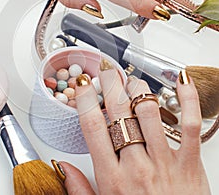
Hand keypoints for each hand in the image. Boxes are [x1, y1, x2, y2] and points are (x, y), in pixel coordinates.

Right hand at [57, 69, 210, 193]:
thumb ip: (80, 189)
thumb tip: (63, 167)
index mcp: (112, 177)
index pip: (93, 126)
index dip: (85, 100)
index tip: (83, 85)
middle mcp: (137, 166)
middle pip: (119, 111)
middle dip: (110, 83)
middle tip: (106, 71)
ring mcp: (165, 162)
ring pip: (148, 111)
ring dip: (138, 89)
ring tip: (131, 82)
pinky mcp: (190, 162)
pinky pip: (188, 125)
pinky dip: (186, 100)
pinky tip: (181, 81)